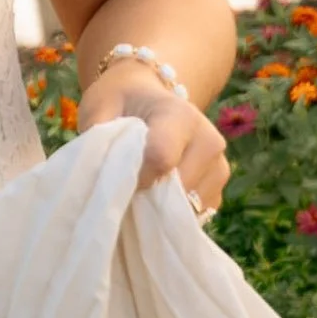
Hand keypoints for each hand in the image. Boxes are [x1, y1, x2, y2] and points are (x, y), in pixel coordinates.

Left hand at [76, 60, 229, 216]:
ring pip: (186, 208)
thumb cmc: (120, 104)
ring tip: (137, 196)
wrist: (146, 98)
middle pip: (176, 189)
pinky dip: (168, 220)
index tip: (115, 183)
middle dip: (144, 200)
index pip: (161, 159)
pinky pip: (193, 217)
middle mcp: (208, 140)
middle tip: (123, 193)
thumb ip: (99, 138)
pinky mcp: (216, 189)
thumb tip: (101, 177)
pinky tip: (152, 205)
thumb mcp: (100, 107)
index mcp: (180, 115)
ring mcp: (217, 166)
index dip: (134, 180)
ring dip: (156, 213)